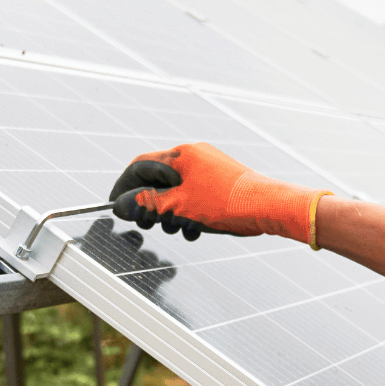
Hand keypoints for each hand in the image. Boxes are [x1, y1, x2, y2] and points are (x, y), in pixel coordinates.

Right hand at [109, 143, 330, 245]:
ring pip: (177, 190)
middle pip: (158, 179)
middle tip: (149, 225)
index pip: (139, 166)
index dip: (123, 187)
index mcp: (180, 156)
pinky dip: (189, 212)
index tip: (115, 205)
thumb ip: (145, 204)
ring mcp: (209, 166)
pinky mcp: (221, 180)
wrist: (269, 207)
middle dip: (151, 206)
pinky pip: (195, 195)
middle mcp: (194, 155)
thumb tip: (120, 205)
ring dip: (171, 213)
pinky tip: (195, 230)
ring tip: (178, 230)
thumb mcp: (178, 207)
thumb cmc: (226, 204)